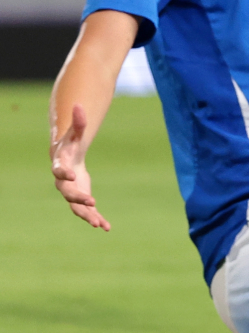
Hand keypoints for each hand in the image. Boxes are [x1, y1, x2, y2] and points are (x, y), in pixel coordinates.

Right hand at [50, 104, 109, 229]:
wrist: (66, 159)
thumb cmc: (70, 145)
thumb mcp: (75, 134)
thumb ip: (78, 122)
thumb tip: (79, 105)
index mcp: (60, 167)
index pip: (59, 172)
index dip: (64, 174)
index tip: (72, 175)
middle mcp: (63, 184)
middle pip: (68, 193)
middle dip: (78, 198)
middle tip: (92, 201)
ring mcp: (71, 193)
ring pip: (77, 208)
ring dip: (88, 215)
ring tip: (100, 224)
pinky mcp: (81, 199)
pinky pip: (88, 212)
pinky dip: (96, 219)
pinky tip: (107, 227)